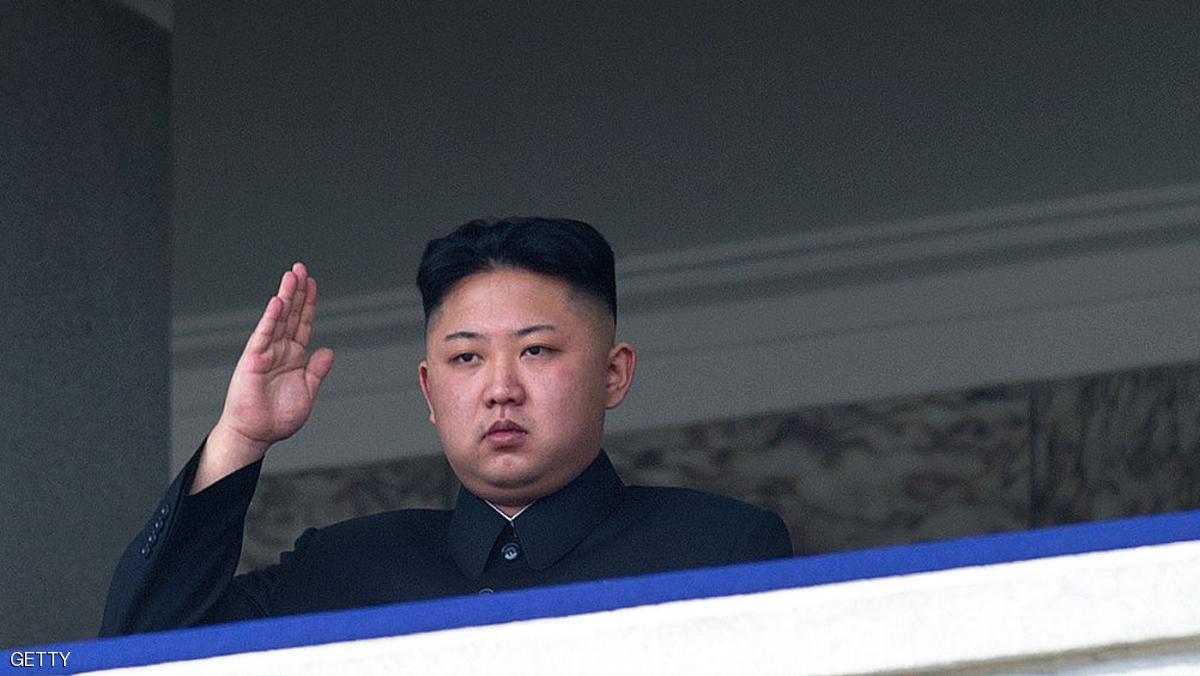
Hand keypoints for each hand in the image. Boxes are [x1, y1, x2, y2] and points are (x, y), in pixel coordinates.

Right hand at [190, 263, 334, 492]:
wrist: (256, 434)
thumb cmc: (277, 417)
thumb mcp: (308, 392)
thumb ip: (317, 370)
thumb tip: (328, 350)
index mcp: (294, 356)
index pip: (303, 323)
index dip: (309, 303)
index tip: (313, 283)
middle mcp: (279, 350)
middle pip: (291, 314)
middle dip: (296, 291)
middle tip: (301, 268)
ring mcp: (265, 352)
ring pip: (278, 319)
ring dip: (285, 296)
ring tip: (291, 275)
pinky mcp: (253, 359)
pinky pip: (263, 335)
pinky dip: (271, 318)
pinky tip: (278, 301)